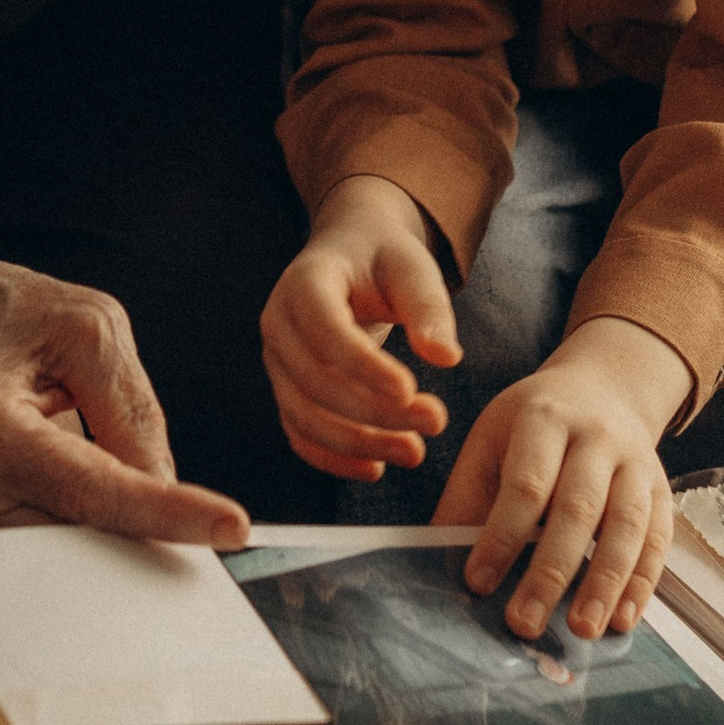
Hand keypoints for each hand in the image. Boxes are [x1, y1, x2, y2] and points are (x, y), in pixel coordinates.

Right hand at [0, 239, 247, 549]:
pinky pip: (75, 531)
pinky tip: (140, 498)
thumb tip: (165, 483)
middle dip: (158, 531)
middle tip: (220, 524)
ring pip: (86, 541)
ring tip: (170, 494)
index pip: (94, 489)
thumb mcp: (91, 330)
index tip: (228, 526)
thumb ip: (130, 409)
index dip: (166, 513)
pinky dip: (117, 521)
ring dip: (138, 526)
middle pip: (89, 530)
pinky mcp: (5, 516)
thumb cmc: (11, 315)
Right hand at [261, 176, 458, 482]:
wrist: (350, 256)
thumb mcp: (412, 267)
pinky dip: (334, 459)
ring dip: (359, 443)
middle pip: (316, 381)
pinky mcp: (287, 391)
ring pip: (305, 416)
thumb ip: (428, 307)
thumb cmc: (383, 259)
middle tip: (436, 422)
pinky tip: (376, 469)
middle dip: (375, 412)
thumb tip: (446, 358)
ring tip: (415, 452)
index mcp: (304, 283)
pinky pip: (300, 434)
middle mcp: (279, 324)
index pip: (326, 331)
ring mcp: (277, 362)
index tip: (411, 390)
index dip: (364, 366)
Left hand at [435, 314, 689, 639]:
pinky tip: (622, 618)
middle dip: (551, 571)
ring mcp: (636, 461)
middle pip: (577, 508)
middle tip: (525, 623)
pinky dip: (641, 582)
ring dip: (605, 582)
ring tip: (582, 629)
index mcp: (543, 418)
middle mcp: (597, 436)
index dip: (502, 535)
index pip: (526, 484)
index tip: (478, 582)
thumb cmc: (531, 426)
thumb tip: (436, 564)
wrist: (602, 388)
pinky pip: (658, 539)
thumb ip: (468, 499)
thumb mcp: (491, 441)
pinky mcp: (661, 488)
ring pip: (627, 525)